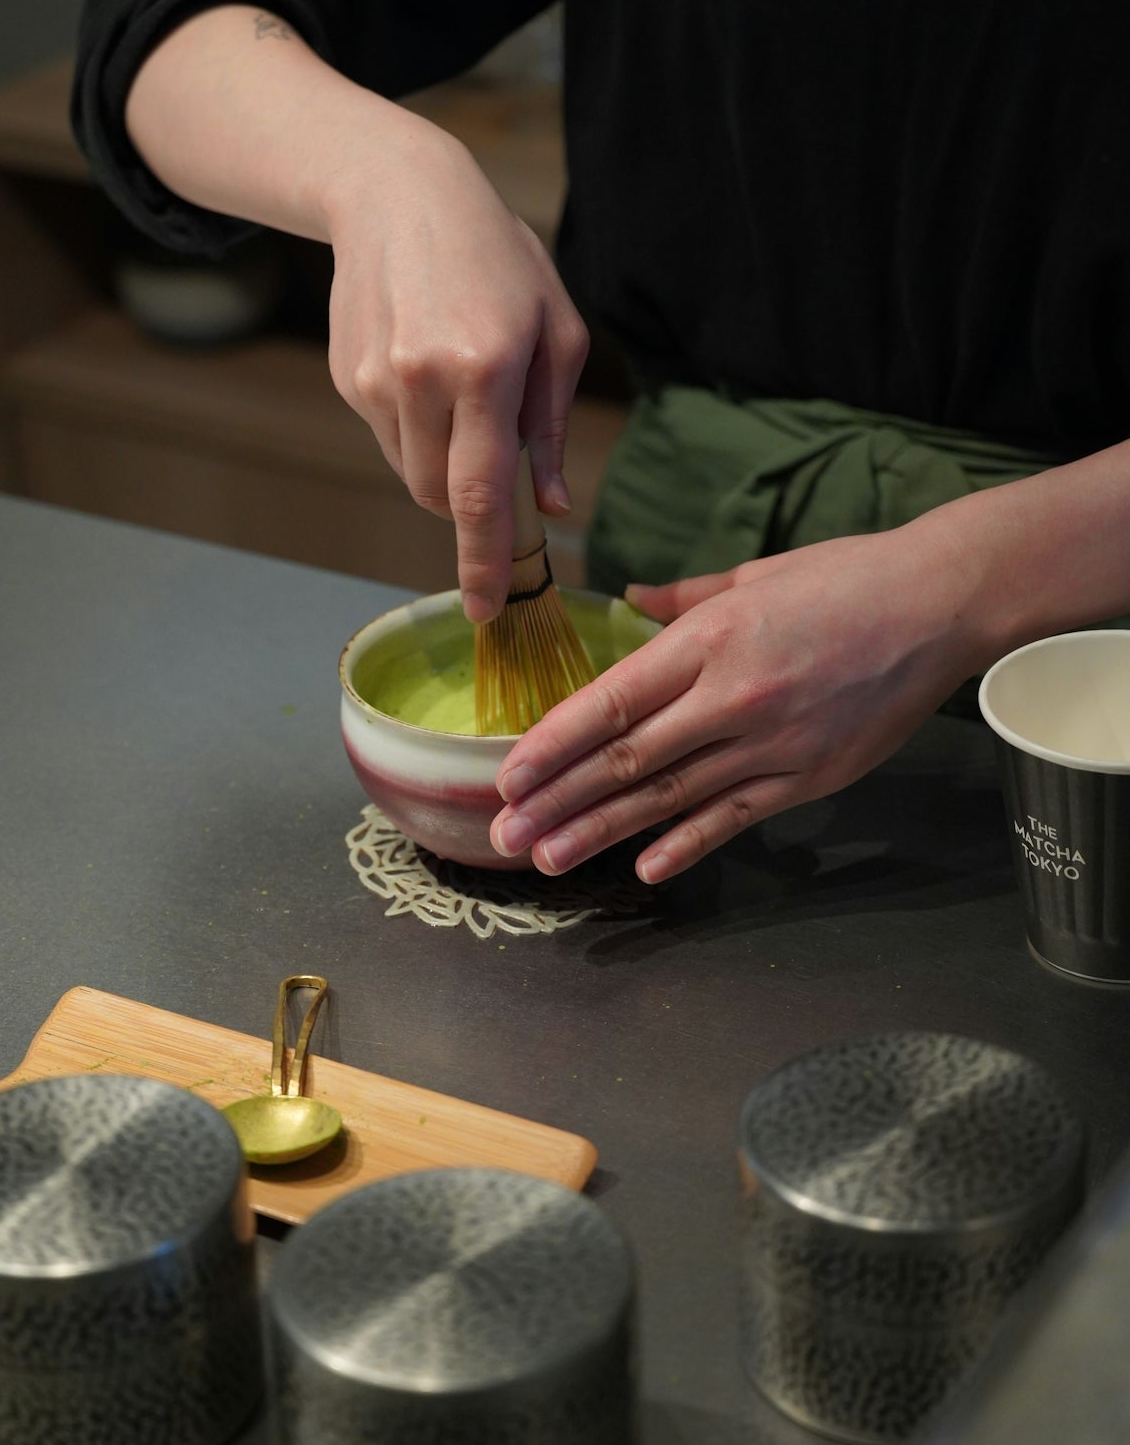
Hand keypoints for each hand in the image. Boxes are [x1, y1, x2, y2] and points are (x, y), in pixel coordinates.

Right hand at [325, 119, 588, 620]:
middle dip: (473, 502)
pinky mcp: (347, 379)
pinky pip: (388, 438)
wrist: (396, 192)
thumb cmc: (497, 258)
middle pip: (443, 497)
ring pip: (412, 474)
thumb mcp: (555, 330)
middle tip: (496, 455)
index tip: (483, 610)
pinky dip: (415, 428)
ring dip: (442, 463)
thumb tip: (550, 508)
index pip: (481, 495)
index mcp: (485, 369)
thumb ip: (551, 427)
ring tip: (459, 388)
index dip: (482, 562)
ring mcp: (376, 382)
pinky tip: (425, 365)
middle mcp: (422, 380)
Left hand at [489, 525, 983, 880]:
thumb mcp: (753, 576)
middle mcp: (731, 697)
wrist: (939, 606)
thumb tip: (632, 599)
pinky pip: (733, 818)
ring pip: (669, 798)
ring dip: (601, 832)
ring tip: (548, 859)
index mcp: (708, 640)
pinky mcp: (809, 777)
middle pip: (626, 760)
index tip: (507, 776)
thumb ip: (683, 599)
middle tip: (504, 835)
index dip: (553, 745)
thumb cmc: (844, 579)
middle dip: (557, 801)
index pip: (611, 703)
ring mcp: (772, 745)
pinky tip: (643, 868)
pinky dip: (686, 845)